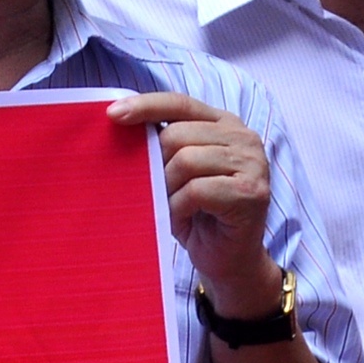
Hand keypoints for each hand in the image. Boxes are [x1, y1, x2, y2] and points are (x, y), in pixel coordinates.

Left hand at [109, 93, 282, 315]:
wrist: (228, 259)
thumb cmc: (196, 214)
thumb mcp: (175, 173)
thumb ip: (162, 147)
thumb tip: (118, 123)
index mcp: (224, 124)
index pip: (179, 103)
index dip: (145, 106)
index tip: (111, 114)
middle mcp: (243, 138)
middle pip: (177, 134)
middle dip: (155, 163)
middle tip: (155, 190)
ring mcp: (252, 164)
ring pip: (186, 161)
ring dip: (166, 188)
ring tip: (169, 205)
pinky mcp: (251, 192)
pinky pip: (197, 190)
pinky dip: (179, 206)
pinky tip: (182, 218)